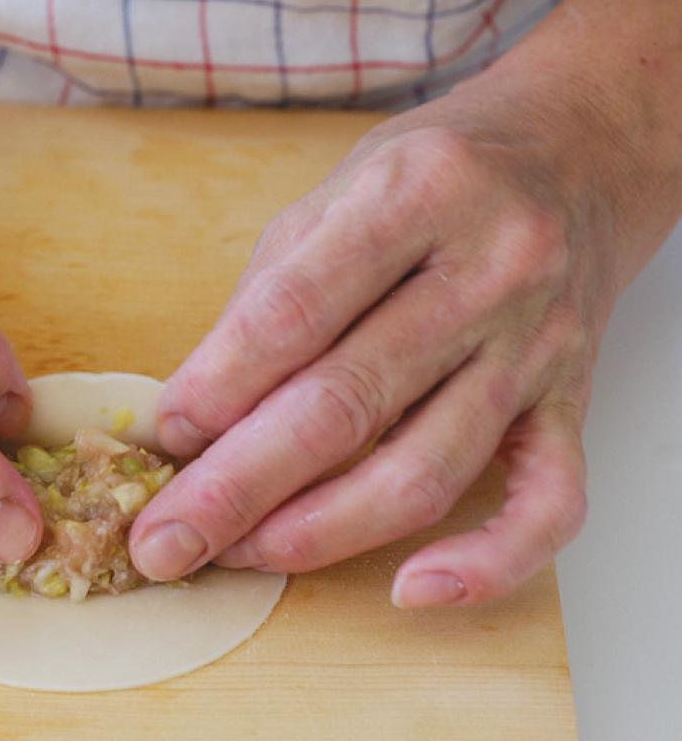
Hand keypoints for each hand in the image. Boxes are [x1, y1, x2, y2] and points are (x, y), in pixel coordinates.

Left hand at [130, 63, 670, 606]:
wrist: (578, 152)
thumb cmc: (438, 177)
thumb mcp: (337, 191)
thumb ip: (271, 295)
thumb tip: (195, 414)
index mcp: (417, 193)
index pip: (296, 311)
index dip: (219, 387)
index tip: (163, 439)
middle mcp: (491, 269)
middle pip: (347, 405)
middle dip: (238, 486)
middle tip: (165, 539)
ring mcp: (538, 346)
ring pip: (424, 470)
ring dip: (318, 532)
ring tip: (240, 556)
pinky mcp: (572, 405)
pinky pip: (546, 507)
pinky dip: (485, 563)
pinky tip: (413, 589)